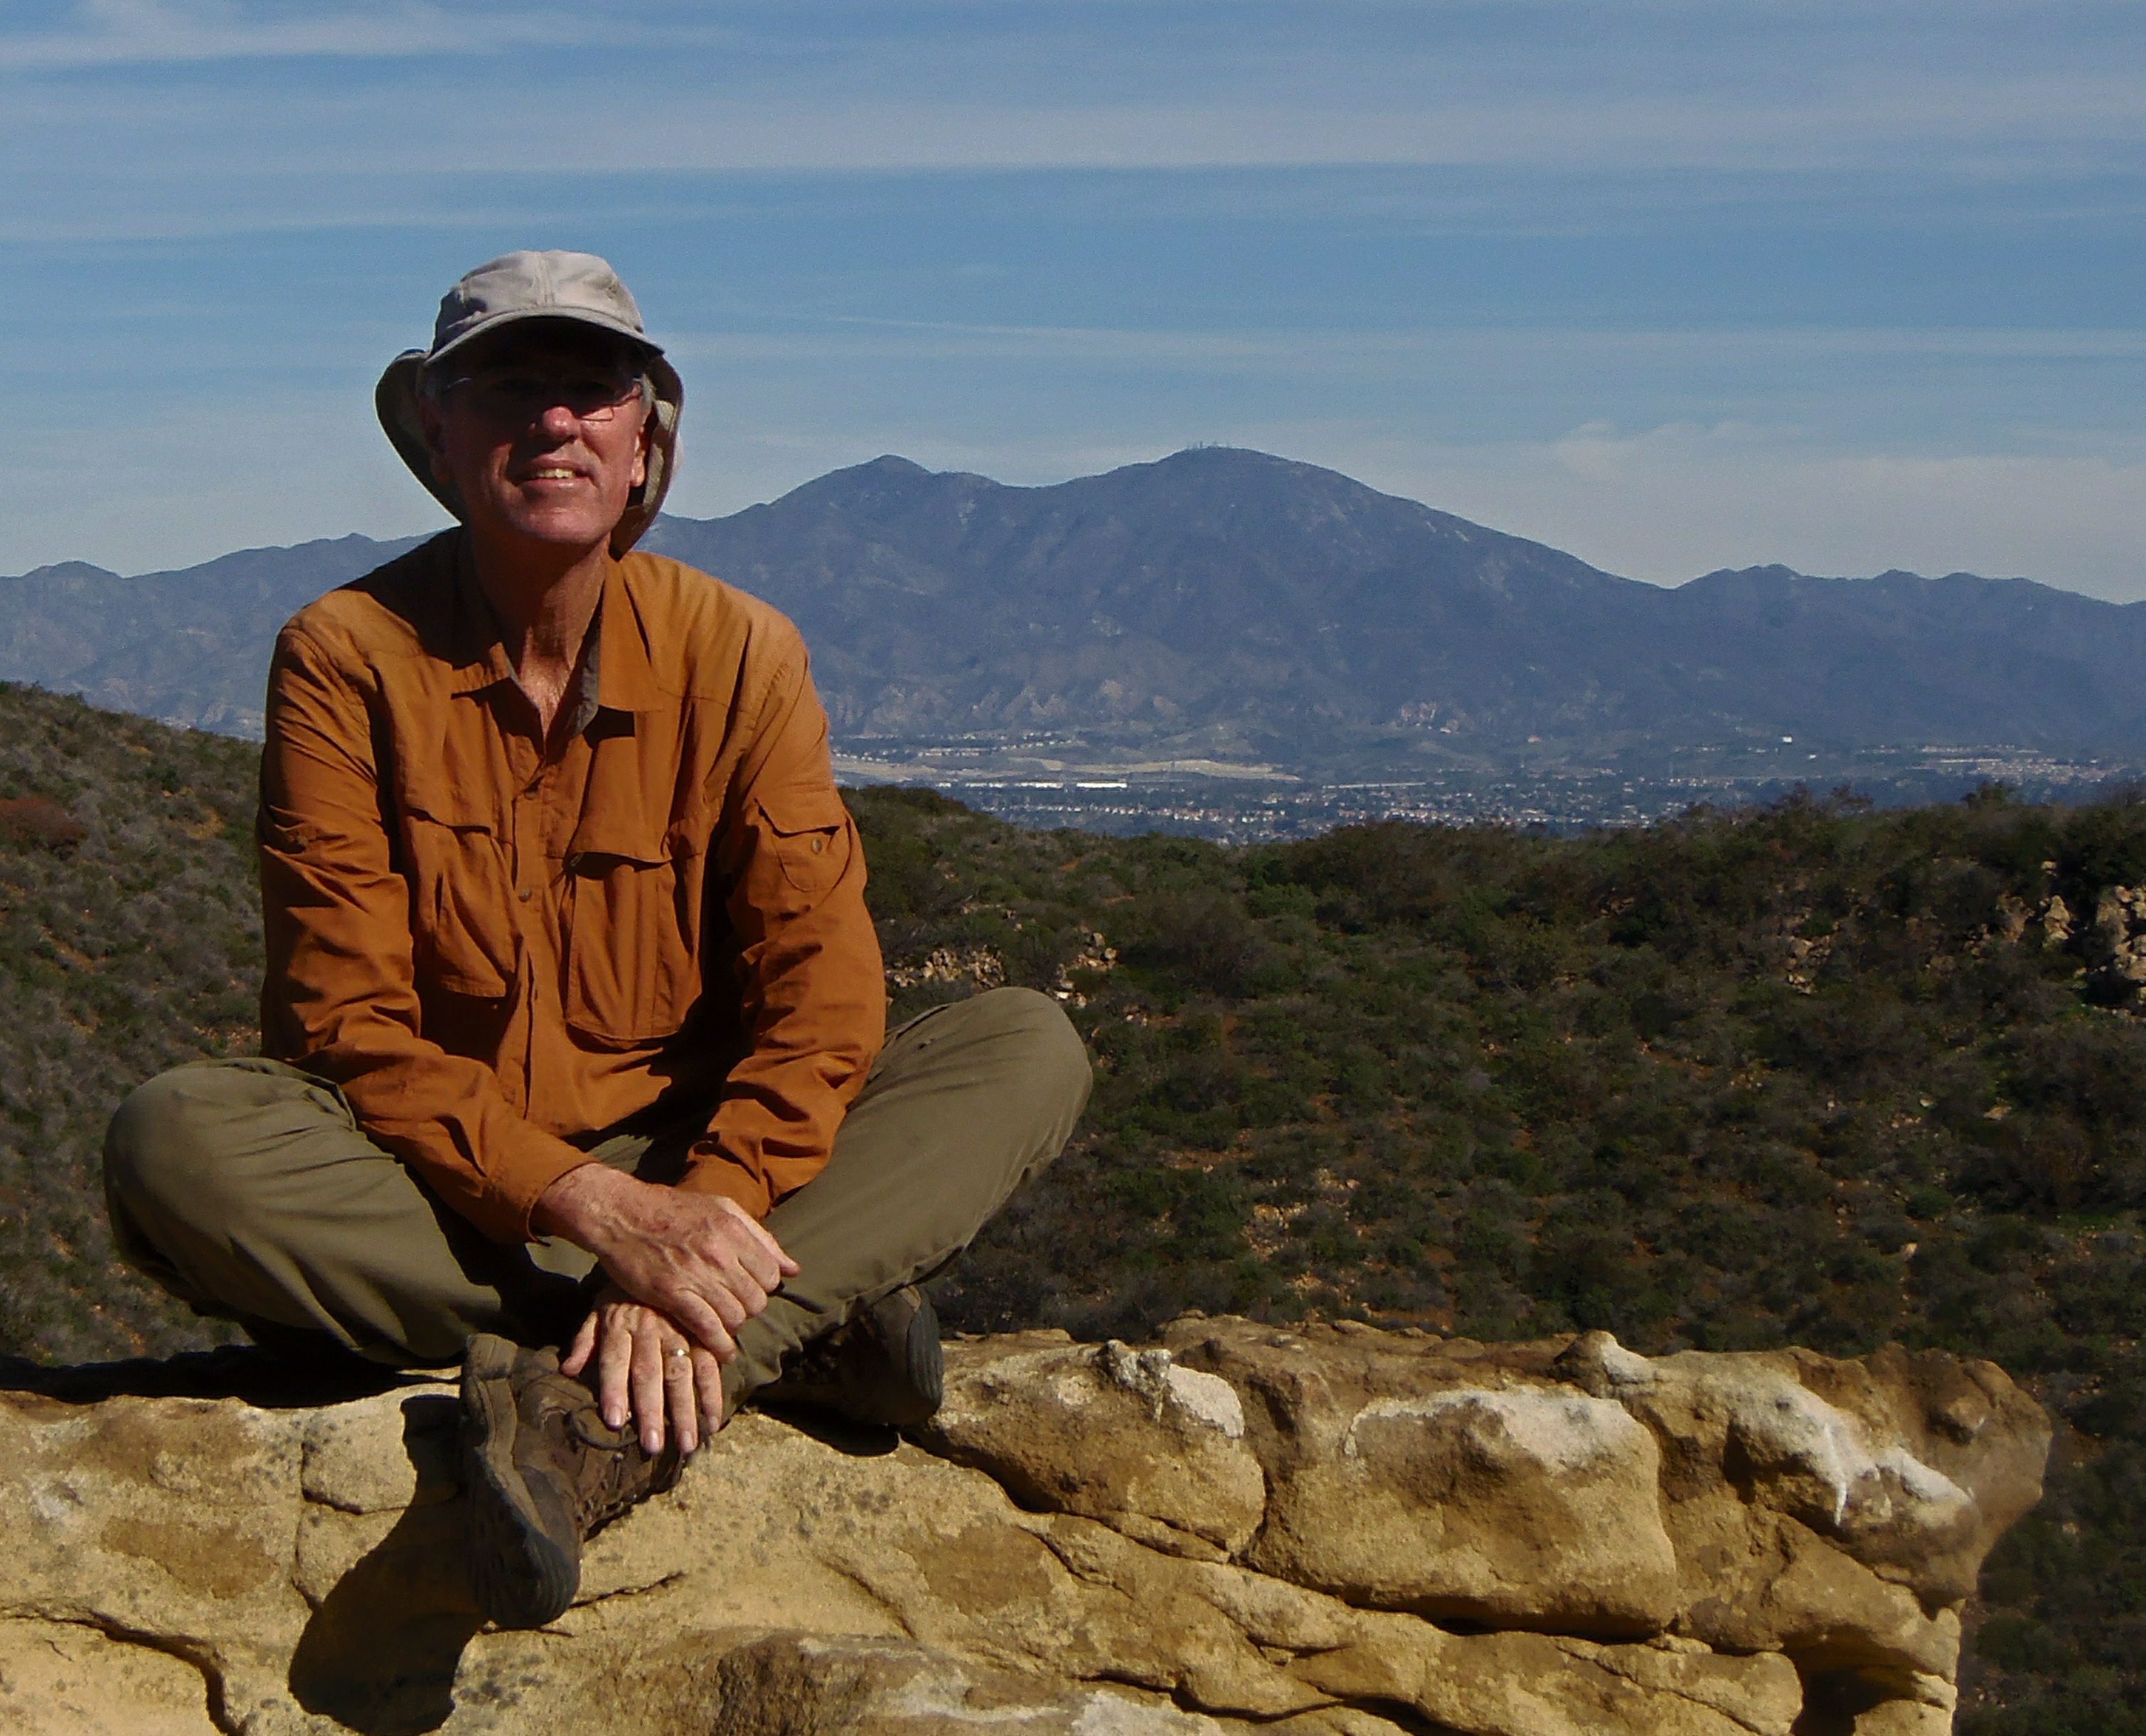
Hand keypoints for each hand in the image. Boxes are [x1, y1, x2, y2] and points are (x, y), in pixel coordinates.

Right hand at [532, 1164, 797, 1360]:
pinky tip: (721, 1350)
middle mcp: (718, 1252)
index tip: (751, 1289)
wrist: (622, 1212)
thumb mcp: (721, 1208)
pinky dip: (718, 1344)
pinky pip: (707, 1328)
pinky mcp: (671, 1293)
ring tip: (726, 1326)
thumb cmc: (673, 1209)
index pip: (770, 1274)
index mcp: (733, 1229)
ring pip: (734, 1317)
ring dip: (733, 1327)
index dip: (765, 1287)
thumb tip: (792, 1268)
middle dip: (749, 1309)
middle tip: (736, 1309)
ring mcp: (695, 1274)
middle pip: (755, 1300)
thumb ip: (760, 1237)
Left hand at [560, 1283, 722, 1453]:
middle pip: (649, 1374)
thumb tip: (567, 1369)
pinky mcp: (703, 1333)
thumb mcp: (599, 1305)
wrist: (663, 1249)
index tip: (615, 1421)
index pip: (614, 1360)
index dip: (614, 1390)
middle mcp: (650, 1329)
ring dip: (685, 1412)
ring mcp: (680, 1330)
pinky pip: (709, 1366)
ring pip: (681, 1374)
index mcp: (621, 1323)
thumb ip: (585, 1338)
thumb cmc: (626, 1288)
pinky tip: (712, 1422)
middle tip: (652, 1446)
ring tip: (685, 1445)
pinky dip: (713, 1394)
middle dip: (651, 1412)